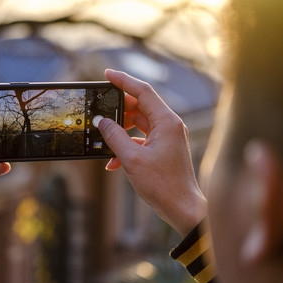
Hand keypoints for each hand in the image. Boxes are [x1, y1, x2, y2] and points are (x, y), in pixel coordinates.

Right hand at [98, 69, 206, 235]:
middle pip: (140, 106)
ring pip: (139, 123)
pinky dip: (127, 145)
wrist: (182, 208)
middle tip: (100, 111)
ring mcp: (168, 137)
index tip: (107, 74)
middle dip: (118, 109)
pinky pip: (142, 139)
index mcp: (167, 122)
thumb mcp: (132, 159)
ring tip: (104, 139)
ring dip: (120, 130)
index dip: (123, 80)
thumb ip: (114, 137)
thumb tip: (102, 122)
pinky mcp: (164, 149)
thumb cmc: (163, 185)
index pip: (143, 91)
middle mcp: (170, 125)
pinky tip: (112, 161)